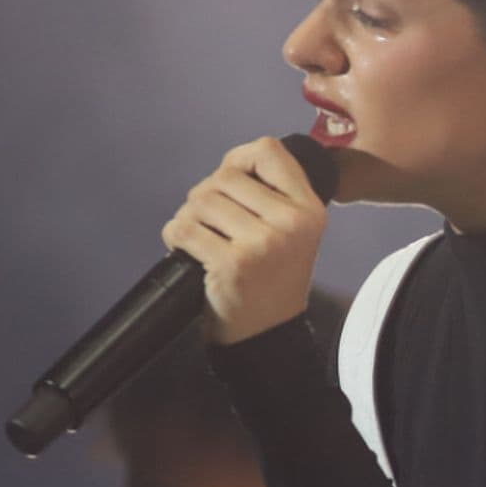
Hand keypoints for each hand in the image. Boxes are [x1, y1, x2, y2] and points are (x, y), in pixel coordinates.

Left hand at [161, 138, 327, 345]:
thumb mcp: (292, 233)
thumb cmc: (271, 280)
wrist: (267, 336)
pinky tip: (187, 252)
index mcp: (310, 210)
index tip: (230, 180)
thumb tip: (230, 163)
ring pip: (200, 201)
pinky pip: (184, 229)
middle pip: (225, 176)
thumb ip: (271, 195)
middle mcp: (291, 224)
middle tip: (212, 225)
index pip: (269, 151)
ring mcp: (262, 244)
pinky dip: (175, 238)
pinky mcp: (232, 265)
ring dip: (189, 218)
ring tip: (201, 240)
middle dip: (207, 196)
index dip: (239, 158)